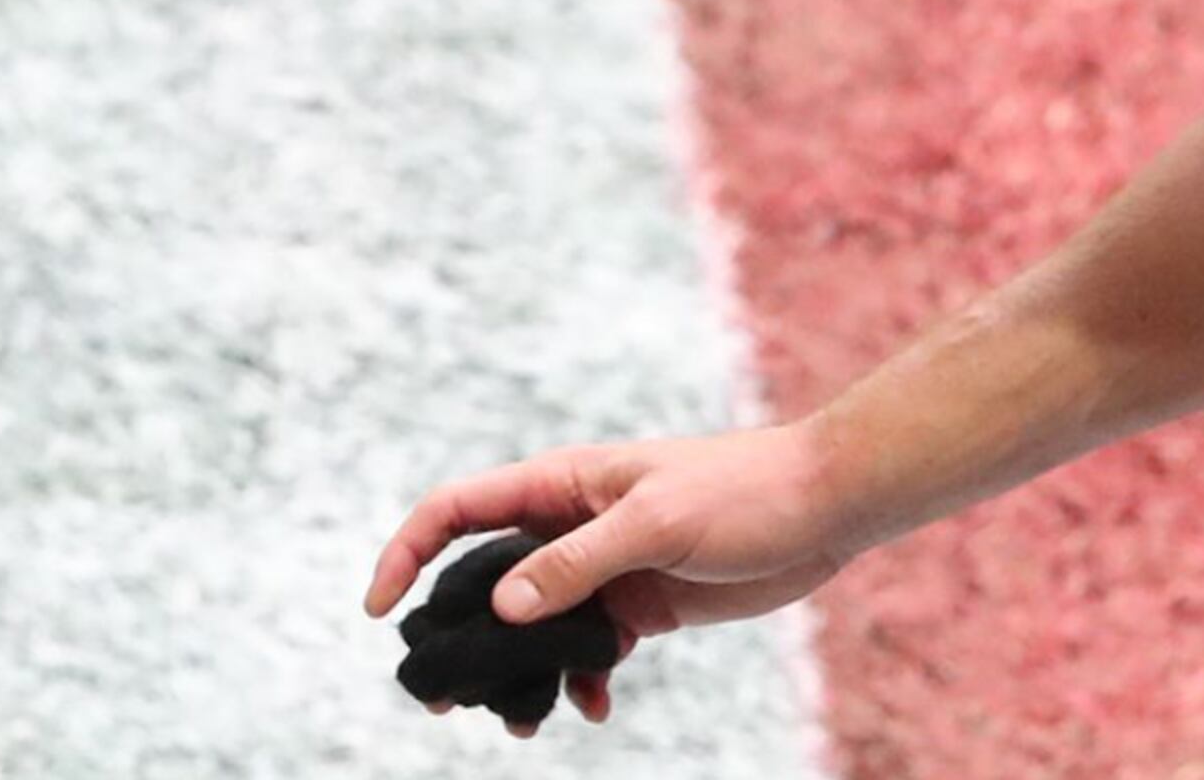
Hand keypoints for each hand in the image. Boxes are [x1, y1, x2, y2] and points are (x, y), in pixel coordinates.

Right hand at [367, 423, 854, 735]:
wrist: (825, 507)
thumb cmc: (745, 490)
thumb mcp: (658, 523)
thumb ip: (579, 563)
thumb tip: (502, 607)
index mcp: (562, 484)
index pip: (457, 509)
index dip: (406, 552)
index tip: (378, 609)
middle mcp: (571, 525)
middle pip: (482, 578)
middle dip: (456, 636)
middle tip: (443, 699)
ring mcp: (602, 567)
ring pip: (531, 625)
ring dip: (517, 671)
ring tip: (519, 721)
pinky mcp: (638, 604)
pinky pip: (583, 649)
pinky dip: (576, 680)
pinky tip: (590, 706)